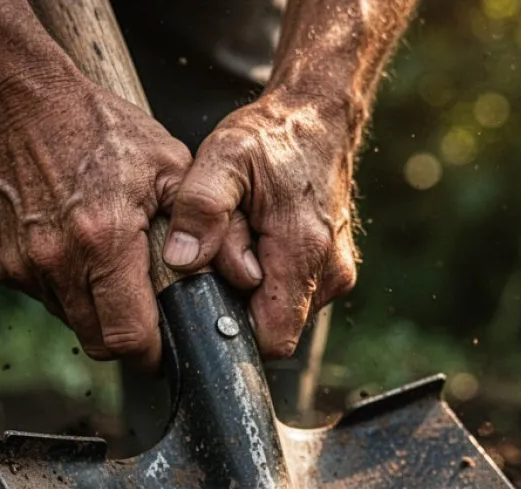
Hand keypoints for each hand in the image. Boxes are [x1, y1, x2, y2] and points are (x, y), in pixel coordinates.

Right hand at [0, 69, 190, 368]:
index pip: (128, 336)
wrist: (20, 102)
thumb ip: (197, 225)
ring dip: (96, 313)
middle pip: (99, 343)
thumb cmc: (100, 128)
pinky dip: (68, 291)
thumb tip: (219, 277)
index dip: (152, 354)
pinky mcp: (3, 265)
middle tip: (147, 322)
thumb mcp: (169, 165)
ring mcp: (25, 266)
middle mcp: (58, 261)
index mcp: (104, 240)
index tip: (166, 351)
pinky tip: (80, 253)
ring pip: (72, 323)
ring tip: (112, 271)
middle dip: (126, 342)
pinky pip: (46, 300)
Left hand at [162, 88, 359, 357]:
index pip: (272, 339)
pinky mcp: (334, 271)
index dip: (236, 330)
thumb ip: (201, 209)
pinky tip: (261, 244)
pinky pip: (295, 298)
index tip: (211, 299)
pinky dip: (272, 281)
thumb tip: (184, 262)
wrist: (318, 118)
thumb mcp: (223, 157)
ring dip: (257, 293)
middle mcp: (329, 272)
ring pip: (284, 314)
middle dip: (242, 306)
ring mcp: (336, 274)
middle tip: (224, 257)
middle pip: (275, 330)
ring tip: (244, 242)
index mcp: (304, 252)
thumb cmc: (270, 136)